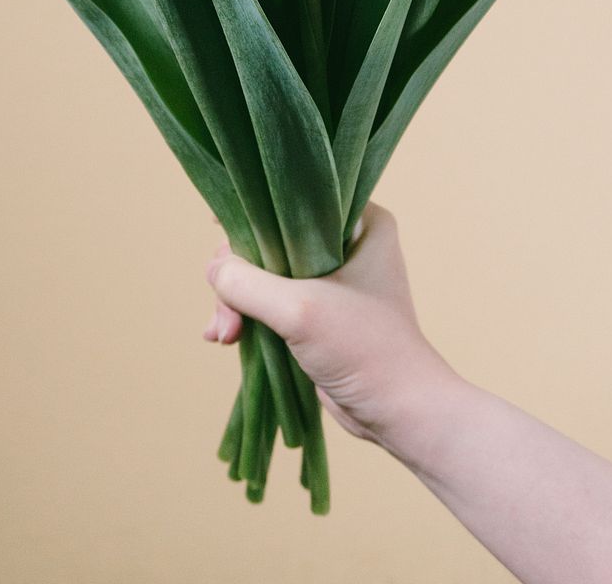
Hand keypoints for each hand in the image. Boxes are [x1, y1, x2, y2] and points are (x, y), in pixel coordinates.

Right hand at [204, 202, 459, 460]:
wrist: (398, 413)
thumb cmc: (364, 350)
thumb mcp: (299, 310)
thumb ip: (247, 284)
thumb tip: (213, 270)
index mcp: (360, 222)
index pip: (294, 199)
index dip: (253, 212)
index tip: (218, 228)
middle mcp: (346, 243)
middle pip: (271, 238)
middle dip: (239, 275)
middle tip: (225, 310)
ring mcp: (332, 279)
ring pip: (266, 272)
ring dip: (237, 300)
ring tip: (224, 335)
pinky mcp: (319, 312)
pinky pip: (272, 301)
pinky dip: (247, 316)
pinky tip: (225, 337)